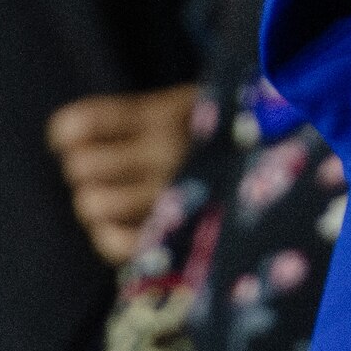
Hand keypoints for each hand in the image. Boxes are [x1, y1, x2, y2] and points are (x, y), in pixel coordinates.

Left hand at [48, 85, 204, 263]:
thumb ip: (131, 117)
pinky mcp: (175, 237)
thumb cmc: (219, 137)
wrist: (286, 168)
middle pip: (80, 168)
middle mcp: (168, 154)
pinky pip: (114, 244)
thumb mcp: (185, 107)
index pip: (83, 124)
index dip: (68, 134)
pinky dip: (108, 236)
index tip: (75, 139)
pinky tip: (122, 226)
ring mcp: (173, 196)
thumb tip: (63, 137)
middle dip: (86, 171)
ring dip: (96, 203)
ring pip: (91, 205)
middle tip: (108, 173)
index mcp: (166, 114)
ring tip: (116, 200)